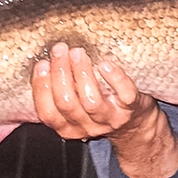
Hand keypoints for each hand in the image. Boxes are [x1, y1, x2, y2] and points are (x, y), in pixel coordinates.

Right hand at [32, 42, 177, 177]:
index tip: (42, 64)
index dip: (42, 88)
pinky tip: (105, 64)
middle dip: (60, 73)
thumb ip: (57, 94)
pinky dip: (114, 77)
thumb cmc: (100, 108)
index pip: (48, 113)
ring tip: (78, 52)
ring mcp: (110, 119)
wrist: (136, 124)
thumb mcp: (74, 108)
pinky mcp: (130, 108)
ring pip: (91, 101)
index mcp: (68, 127)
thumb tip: (41, 66)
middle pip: (67, 104)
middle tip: (60, 50)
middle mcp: (87, 126)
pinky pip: (124, 94)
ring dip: (81, 73)